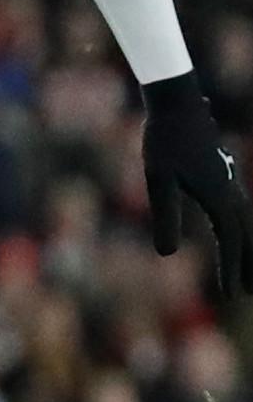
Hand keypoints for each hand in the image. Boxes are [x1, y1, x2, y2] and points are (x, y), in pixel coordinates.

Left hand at [142, 72, 252, 294]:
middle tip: (250, 294)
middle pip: (246, 236)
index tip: (232, 298)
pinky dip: (242, 226)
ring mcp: (230, 180)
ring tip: (247, 268)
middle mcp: (231, 191)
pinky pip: (239, 207)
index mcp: (219, 197)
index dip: (231, 271)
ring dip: (248, 246)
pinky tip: (233, 230)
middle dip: (249, 265)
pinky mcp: (223, 171)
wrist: (176, 102)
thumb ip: (164, 216)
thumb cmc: (163, 140)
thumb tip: (167, 255)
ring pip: (246, 221)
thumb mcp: (158, 179)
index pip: (230, 243)